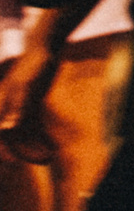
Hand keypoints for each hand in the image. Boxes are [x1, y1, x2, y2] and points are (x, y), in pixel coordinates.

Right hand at [0, 46, 54, 161]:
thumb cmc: (34, 64)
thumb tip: (8, 128)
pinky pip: (33, 126)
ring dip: (34, 147)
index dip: (8, 150)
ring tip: (51, 156)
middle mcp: (8, 110)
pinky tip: (51, 145)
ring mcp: (19, 109)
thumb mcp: (28, 84)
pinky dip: (40, 137)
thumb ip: (17, 106)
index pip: (3, 135)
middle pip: (14, 138)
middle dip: (26, 151)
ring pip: (24, 134)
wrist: (44, 47)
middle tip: (46, 160)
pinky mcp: (30, 106)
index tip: (15, 163)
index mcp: (3, 107)